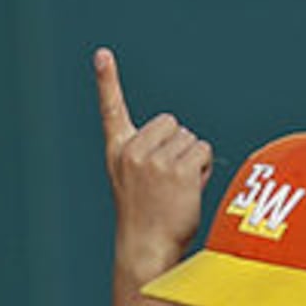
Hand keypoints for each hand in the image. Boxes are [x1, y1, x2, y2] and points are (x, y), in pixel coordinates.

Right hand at [97, 49, 210, 280]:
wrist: (146, 251)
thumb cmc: (147, 220)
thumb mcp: (136, 182)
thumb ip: (150, 156)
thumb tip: (191, 144)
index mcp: (119, 151)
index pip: (111, 109)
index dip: (108, 81)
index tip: (103, 54)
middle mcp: (133, 151)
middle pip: (172, 124)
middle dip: (177, 147)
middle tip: (167, 182)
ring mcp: (154, 160)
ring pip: (190, 139)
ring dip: (192, 161)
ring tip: (177, 190)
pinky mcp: (176, 170)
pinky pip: (202, 152)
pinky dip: (203, 168)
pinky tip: (189, 191)